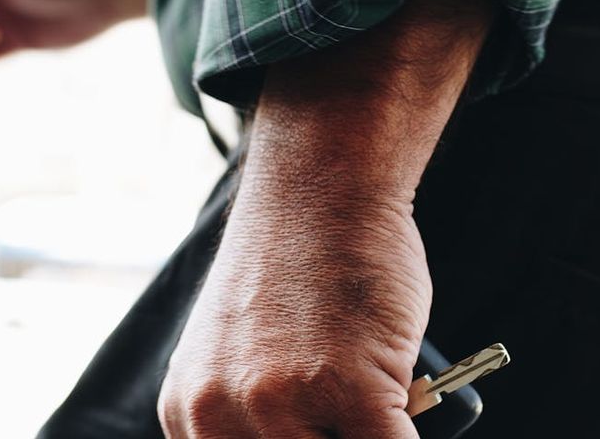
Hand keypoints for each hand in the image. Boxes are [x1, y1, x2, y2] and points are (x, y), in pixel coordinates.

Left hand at [158, 198, 430, 437]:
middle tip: (346, 418)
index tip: (313, 433)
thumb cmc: (295, 261)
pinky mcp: (351, 389)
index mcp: (188, 411)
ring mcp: (280, 403)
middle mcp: (218, 414)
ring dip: (367, 431)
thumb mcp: (241, 350)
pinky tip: (410, 412)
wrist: (321, 186)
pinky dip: (411, 434)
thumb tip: (322, 435)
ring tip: (382, 405)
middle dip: (325, 437)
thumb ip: (263, 412)